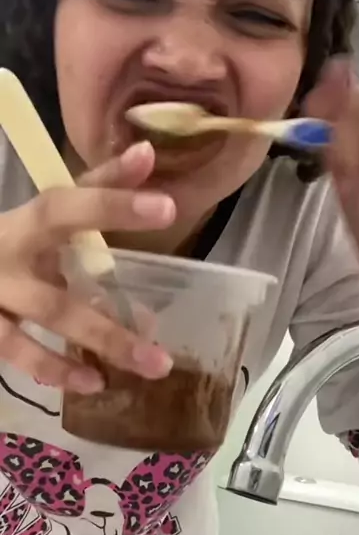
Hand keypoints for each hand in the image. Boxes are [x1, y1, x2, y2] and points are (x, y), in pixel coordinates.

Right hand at [0, 141, 175, 393]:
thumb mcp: (47, 214)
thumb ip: (98, 188)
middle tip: (162, 358)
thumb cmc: (11, 240)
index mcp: (22, 226)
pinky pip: (13, 353)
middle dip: (108, 330)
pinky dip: (52, 369)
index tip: (166, 208)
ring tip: (147, 371)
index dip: (111, 205)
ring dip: (86, 357)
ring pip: (30, 340)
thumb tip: (148, 152)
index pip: (65, 208)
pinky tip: (91, 382)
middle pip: (53, 302)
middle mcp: (2, 262)